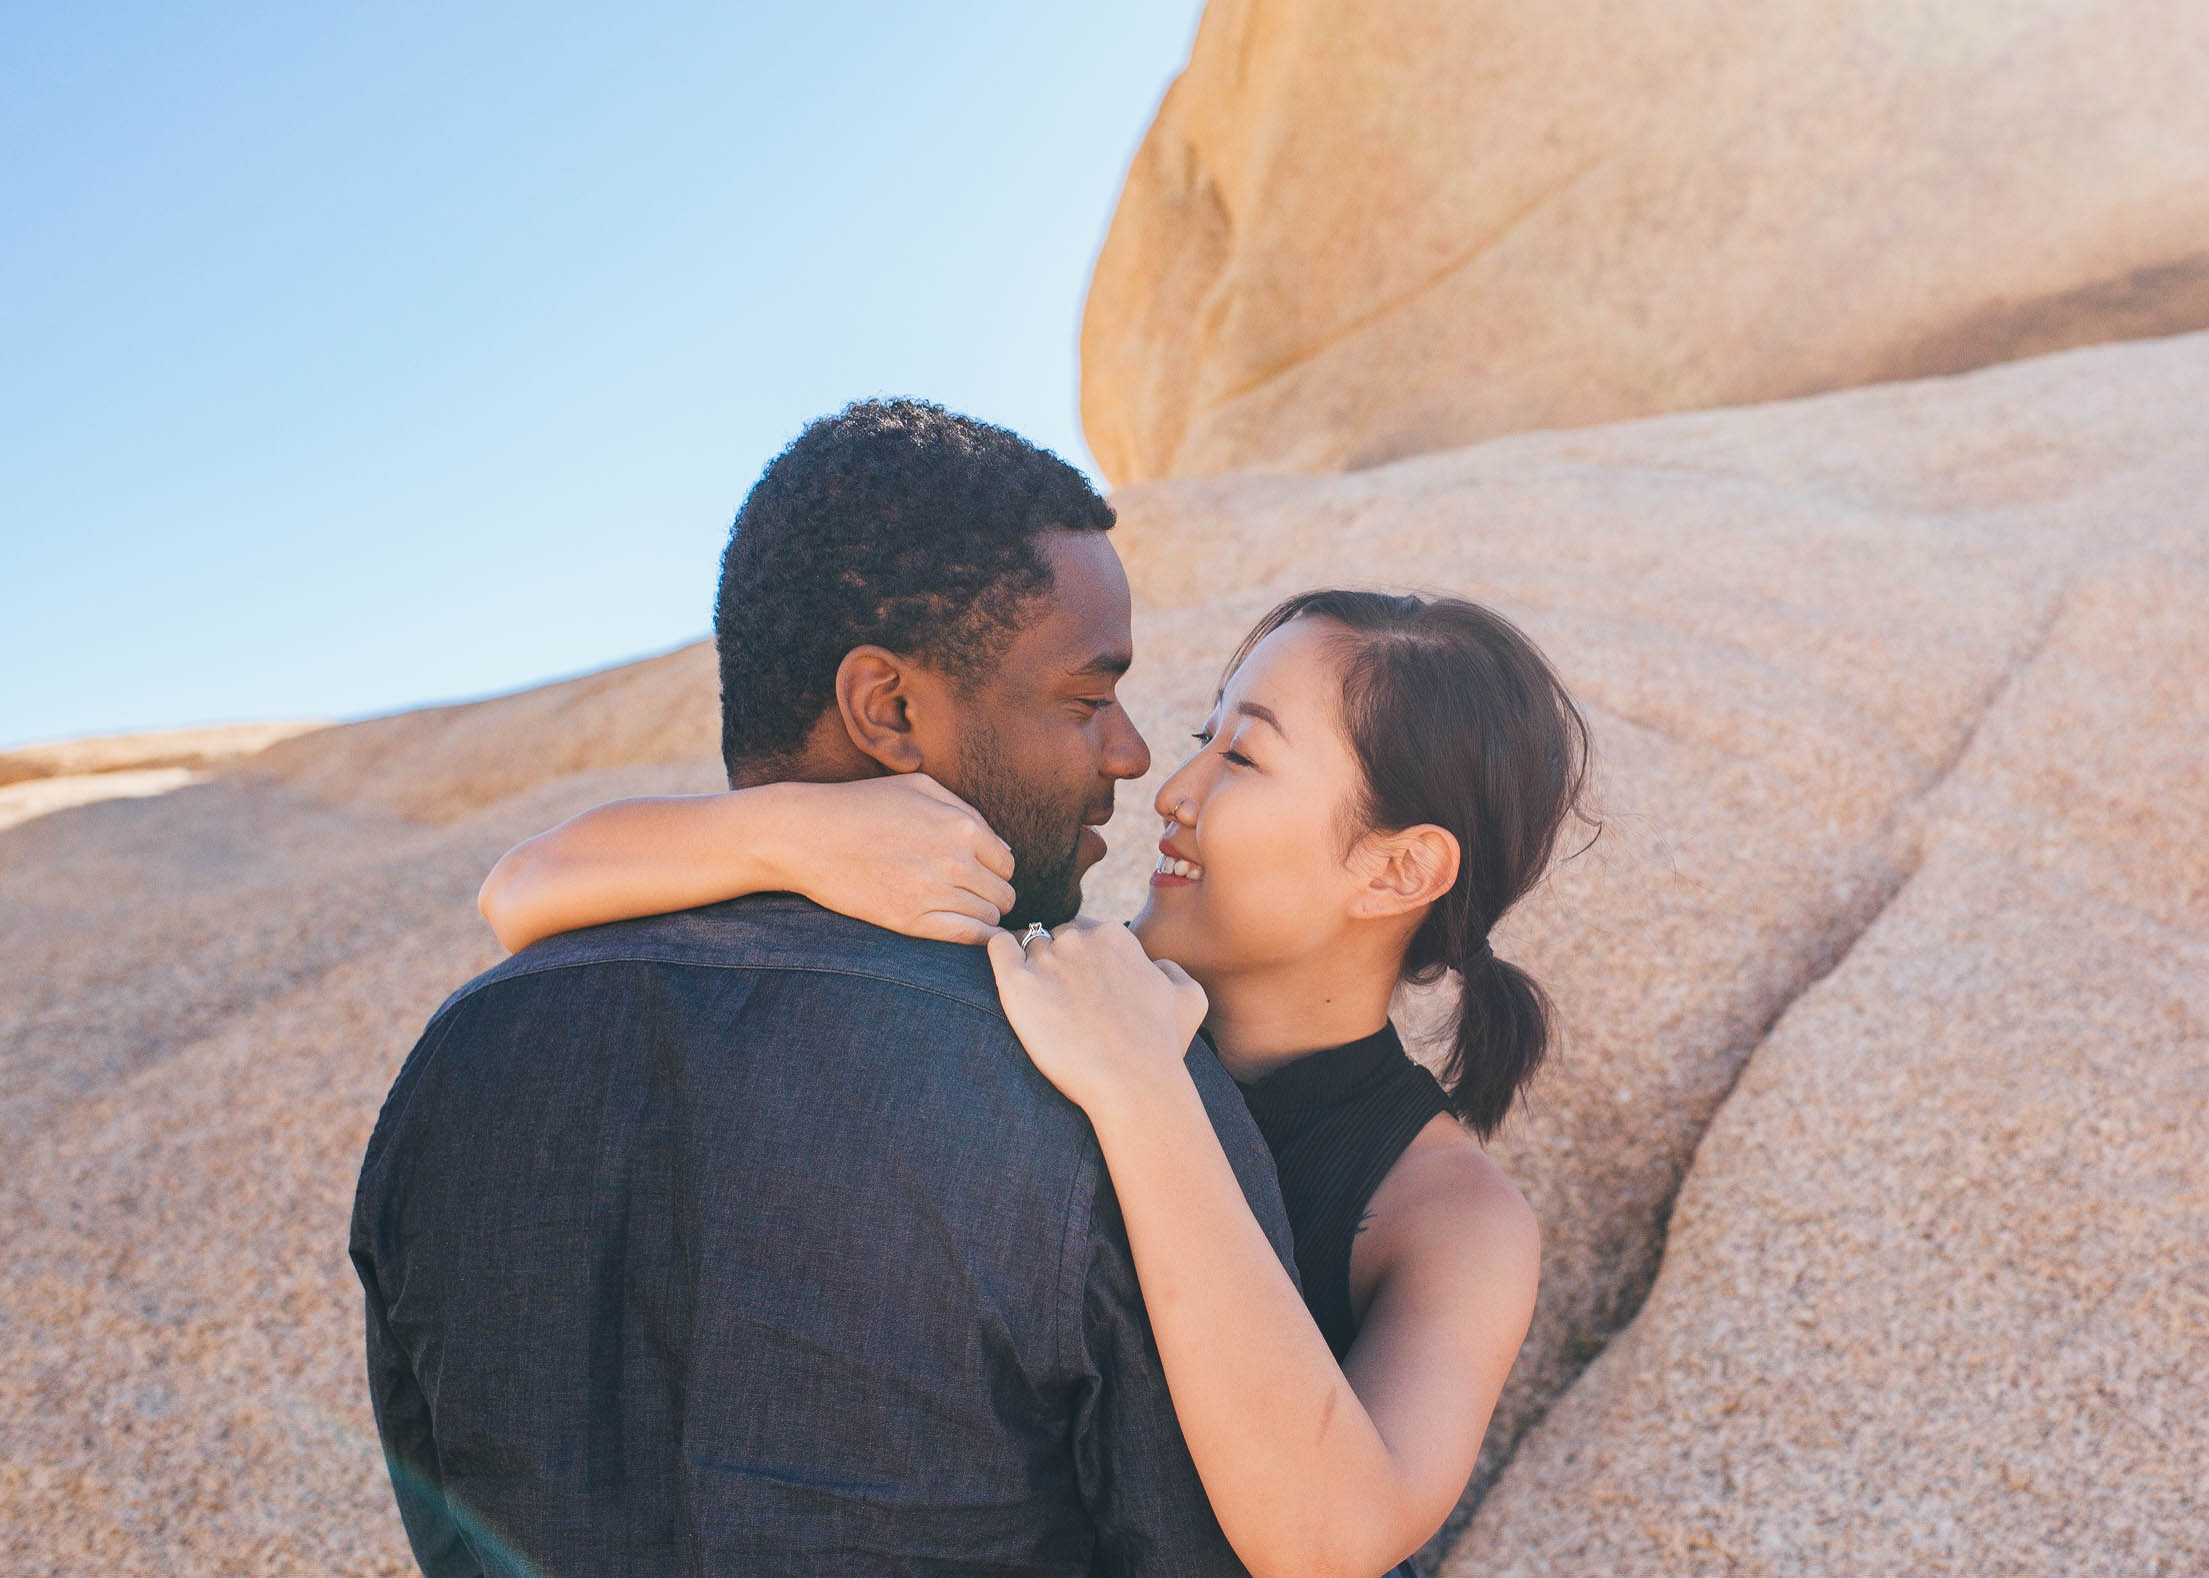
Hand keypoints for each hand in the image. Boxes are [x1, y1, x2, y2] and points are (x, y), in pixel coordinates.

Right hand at [775, 774, 1016, 944]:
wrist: (808, 835)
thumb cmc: (862, 805)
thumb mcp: (920, 788)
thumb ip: (966, 812)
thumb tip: (999, 846)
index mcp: (962, 826)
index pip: (1006, 864)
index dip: (994, 871)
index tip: (976, 874)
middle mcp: (955, 861)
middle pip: (1003, 894)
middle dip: (991, 896)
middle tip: (968, 895)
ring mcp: (934, 893)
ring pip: (988, 918)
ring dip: (979, 916)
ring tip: (957, 909)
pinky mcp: (911, 921)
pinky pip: (967, 937)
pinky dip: (974, 938)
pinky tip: (962, 931)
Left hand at [985, 919, 1208, 1116]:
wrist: (1133, 1081)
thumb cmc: (1162, 1046)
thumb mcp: (1190, 999)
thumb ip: (1173, 970)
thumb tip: (1155, 966)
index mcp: (1115, 936)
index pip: (1088, 932)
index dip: (1086, 960)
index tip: (1086, 989)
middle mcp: (1080, 939)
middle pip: (1057, 937)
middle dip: (1059, 961)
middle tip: (1063, 999)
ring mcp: (1047, 959)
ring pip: (1028, 944)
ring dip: (1032, 965)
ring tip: (1038, 999)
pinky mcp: (1018, 983)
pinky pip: (997, 948)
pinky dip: (1000, 954)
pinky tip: (1010, 978)